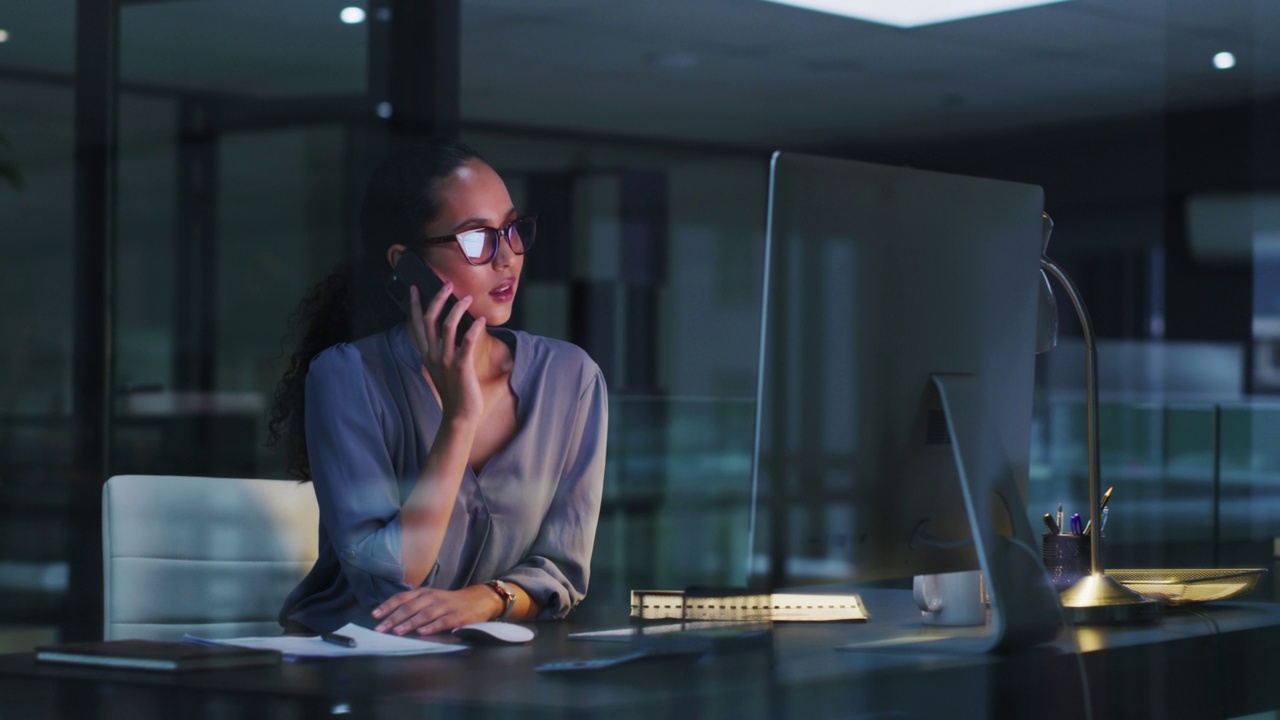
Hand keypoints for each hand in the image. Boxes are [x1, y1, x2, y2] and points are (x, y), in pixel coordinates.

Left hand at [372, 585, 501, 635]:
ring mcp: (445, 606)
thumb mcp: (431, 599)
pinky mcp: (457, 616)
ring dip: (409, 623)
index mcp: (424, 593)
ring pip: (424, 614)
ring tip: (397, 632)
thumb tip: (391, 617)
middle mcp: (433, 597)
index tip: (375, 615)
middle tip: (380, 629)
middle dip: (393, 618)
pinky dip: (432, 627)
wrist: (479, 599)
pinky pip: (443, 622)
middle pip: (410, 607)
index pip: (402, 598)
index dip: (388, 606)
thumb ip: (415, 605)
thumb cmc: (450, 602)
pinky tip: (422, 633)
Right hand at [406, 283, 486, 422]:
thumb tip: (450, 331)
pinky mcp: (461, 367)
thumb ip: (443, 349)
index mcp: (427, 353)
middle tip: (448, 284)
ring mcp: (446, 361)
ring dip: (458, 309)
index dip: (416, 304)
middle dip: (438, 298)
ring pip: (447, 326)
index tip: (416, 287)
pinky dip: (474, 328)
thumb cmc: (454, 390)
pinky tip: (482, 320)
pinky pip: (466, 342)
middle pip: (430, 319)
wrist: (459, 415)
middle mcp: (433, 355)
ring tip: (468, 298)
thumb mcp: (442, 367)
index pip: (418, 324)